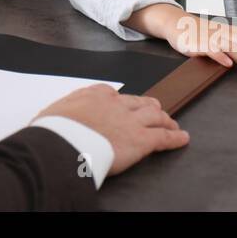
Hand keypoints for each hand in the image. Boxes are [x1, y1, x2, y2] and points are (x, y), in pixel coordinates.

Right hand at [38, 83, 189, 174]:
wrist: (61, 142)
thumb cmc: (53, 130)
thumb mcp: (54, 113)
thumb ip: (64, 113)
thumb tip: (57, 119)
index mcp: (95, 95)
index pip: (115, 95)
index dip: (123, 103)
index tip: (124, 107)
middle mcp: (116, 103)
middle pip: (140, 102)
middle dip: (149, 107)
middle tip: (156, 111)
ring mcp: (131, 120)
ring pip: (156, 115)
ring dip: (165, 120)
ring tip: (171, 124)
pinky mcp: (141, 140)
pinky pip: (164, 137)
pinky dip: (175, 137)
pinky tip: (183, 138)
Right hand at [161, 10, 236, 75]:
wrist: (180, 25)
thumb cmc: (205, 33)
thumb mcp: (225, 35)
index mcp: (234, 31)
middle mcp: (226, 33)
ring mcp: (214, 38)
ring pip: (234, 49)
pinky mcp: (201, 45)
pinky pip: (212, 51)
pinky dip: (221, 57)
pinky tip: (228, 65)